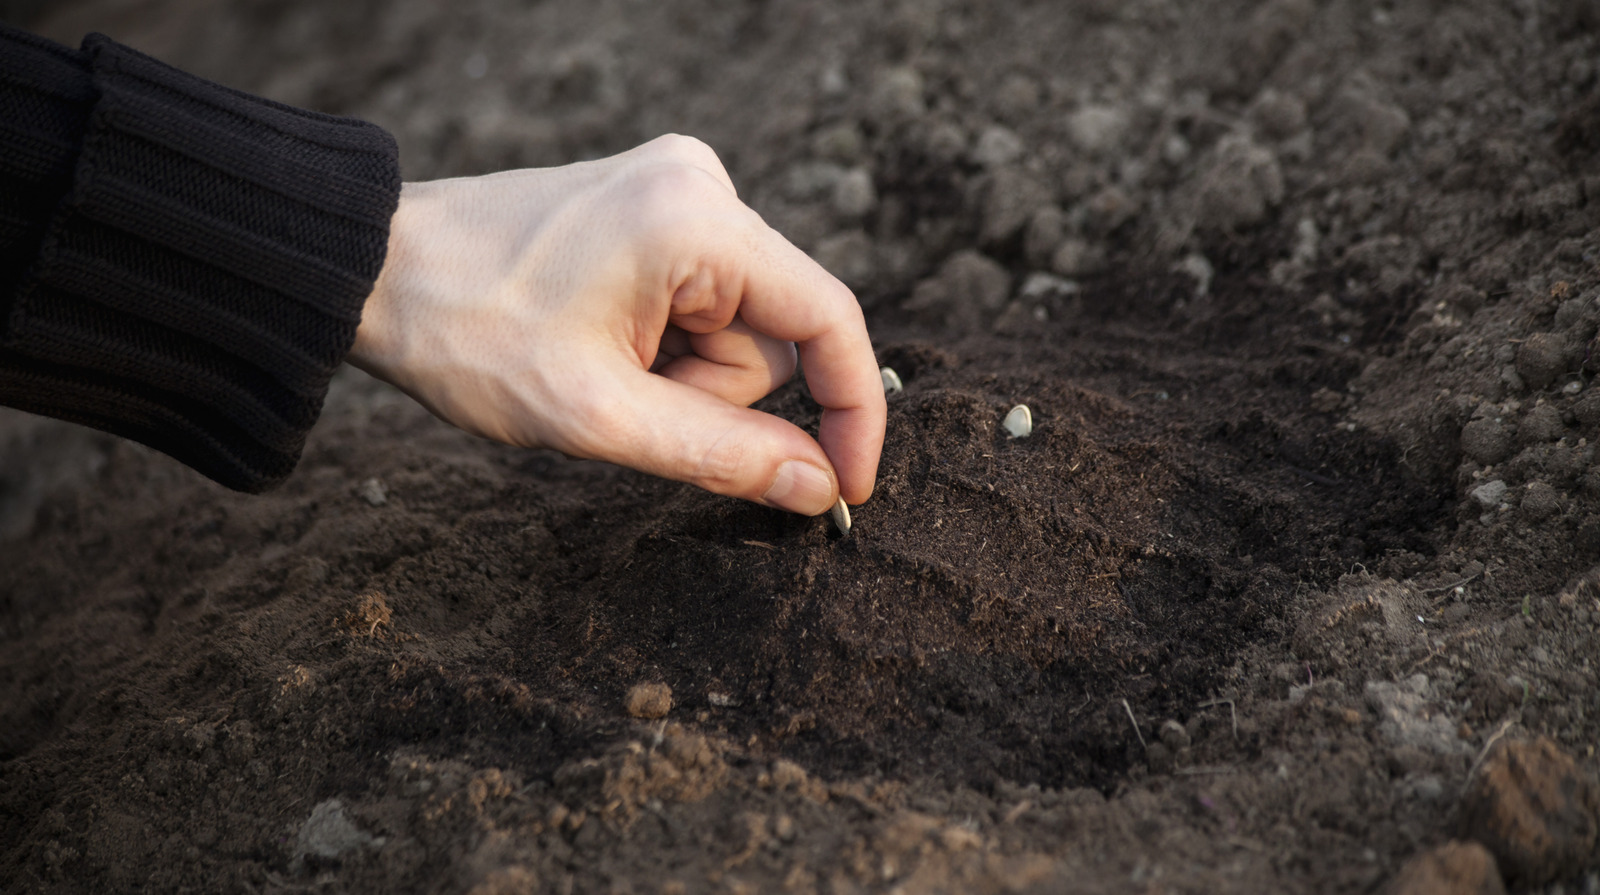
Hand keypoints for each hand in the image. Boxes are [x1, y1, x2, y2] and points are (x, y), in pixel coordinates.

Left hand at [347, 135, 885, 514]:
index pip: (829, 318)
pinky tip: (601, 341)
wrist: (375, 268)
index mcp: (697, 221)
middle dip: (713, 392)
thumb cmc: (468, 334)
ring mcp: (677, 186)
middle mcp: (702, 184)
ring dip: (684, 372)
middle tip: (624, 399)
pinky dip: (668, 343)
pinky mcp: (654, 203)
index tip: (843, 489)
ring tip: (598, 367)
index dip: (851, 411)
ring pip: (737, 324)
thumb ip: (722, 456)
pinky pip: (704, 298)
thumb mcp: (599, 416)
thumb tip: (817, 489)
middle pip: (774, 332)